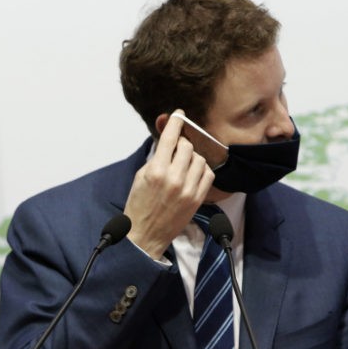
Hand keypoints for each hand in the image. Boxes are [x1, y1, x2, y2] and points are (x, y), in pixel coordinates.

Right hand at [124, 110, 213, 258]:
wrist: (145, 234)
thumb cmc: (138, 205)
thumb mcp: (140, 176)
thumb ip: (156, 156)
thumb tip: (166, 138)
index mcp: (156, 171)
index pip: (170, 138)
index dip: (175, 122)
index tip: (179, 114)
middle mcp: (174, 178)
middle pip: (187, 146)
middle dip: (181, 144)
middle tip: (174, 150)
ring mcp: (188, 189)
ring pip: (199, 159)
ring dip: (191, 157)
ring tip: (182, 165)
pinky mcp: (198, 199)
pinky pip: (208, 174)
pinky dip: (201, 170)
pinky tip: (192, 173)